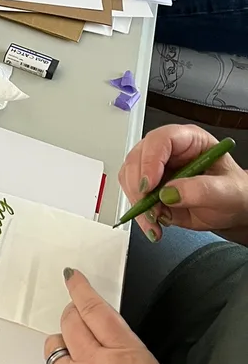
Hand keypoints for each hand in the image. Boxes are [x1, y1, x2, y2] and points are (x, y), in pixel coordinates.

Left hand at [44, 270, 197, 363]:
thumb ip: (129, 350)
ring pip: (53, 345)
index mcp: (123, 355)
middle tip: (80, 319)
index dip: (80, 289)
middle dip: (73, 315)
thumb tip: (111, 337)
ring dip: (64, 344)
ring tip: (81, 358)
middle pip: (69, 321)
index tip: (72, 277)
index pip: (94, 309)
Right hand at [118, 124, 247, 240]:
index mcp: (189, 140)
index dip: (151, 160)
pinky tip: (153, 224)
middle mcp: (168, 150)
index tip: (149, 186)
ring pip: (129, 177)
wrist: (231, 211)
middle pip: (137, 158)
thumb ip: (201, 189)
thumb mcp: (226, 191)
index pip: (161, 139)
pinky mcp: (148, 186)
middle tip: (152, 209)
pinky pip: (132, 194)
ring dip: (137, 202)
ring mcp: (155, 167)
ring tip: (156, 221)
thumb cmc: (233, 194)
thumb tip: (169, 193)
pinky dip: (139, 212)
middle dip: (139, 187)